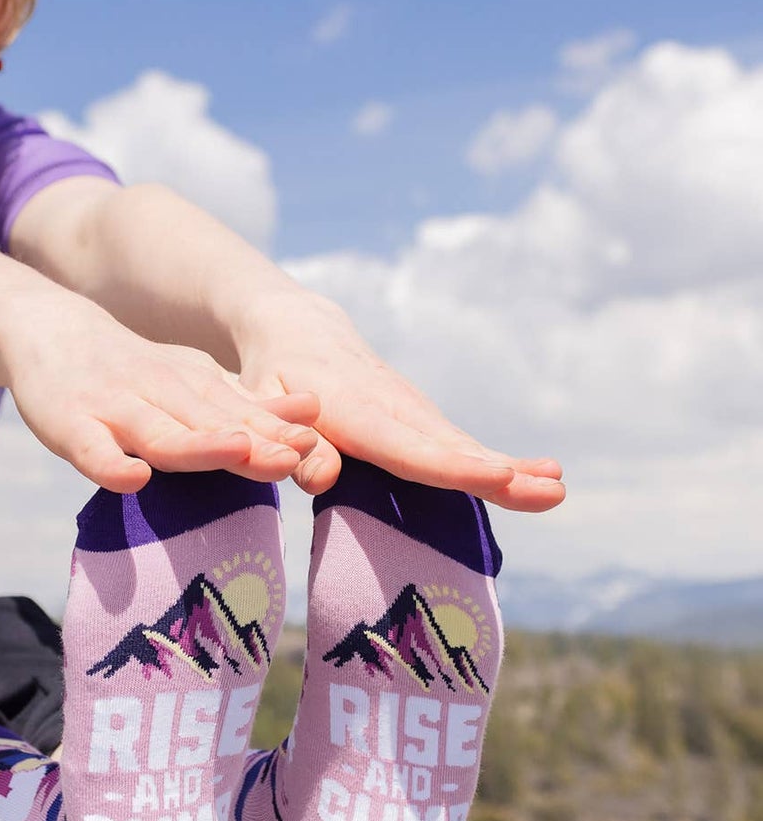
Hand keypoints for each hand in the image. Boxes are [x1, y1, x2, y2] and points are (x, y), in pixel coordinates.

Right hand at [5, 302, 322, 491]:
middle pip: (211, 423)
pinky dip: (110, 465)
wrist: (50, 331)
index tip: (316, 445)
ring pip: (160, 433)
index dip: (276, 430)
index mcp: (193, 387)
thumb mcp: (191, 381)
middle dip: (254, 440)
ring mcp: (114, 409)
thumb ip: (244, 406)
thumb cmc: (131, 372)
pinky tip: (133, 480)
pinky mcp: (70, 426)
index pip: (241, 413)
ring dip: (198, 444)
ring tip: (237, 452)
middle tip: (295, 455)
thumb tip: (312, 415)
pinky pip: (91, 450)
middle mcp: (159, 394)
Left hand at [237, 288, 564, 511]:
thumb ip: (290, 441)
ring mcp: (413, 413)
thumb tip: (322, 479)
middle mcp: (393, 409)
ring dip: (512, 470)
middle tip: (549, 491)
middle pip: (449, 448)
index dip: (450, 465)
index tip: (496, 476)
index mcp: (352, 410)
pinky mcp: (422, 421)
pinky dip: (499, 463)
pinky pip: (461, 447)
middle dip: (499, 472)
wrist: (299, 330)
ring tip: (557, 490)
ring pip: (463, 447)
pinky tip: (542, 480)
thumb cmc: (274, 374)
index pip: (405, 446)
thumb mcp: (263, 403)